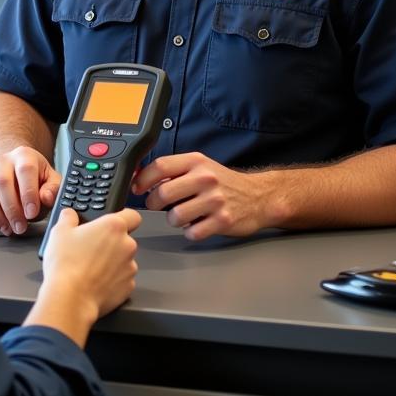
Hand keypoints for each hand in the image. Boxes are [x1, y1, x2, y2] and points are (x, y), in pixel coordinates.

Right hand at [0, 146, 61, 236]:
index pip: (25, 170)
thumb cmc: (36, 178)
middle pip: (2, 182)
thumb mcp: (52, 179)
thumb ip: (53, 188)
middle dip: (12, 209)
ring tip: (8, 229)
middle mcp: (2, 161)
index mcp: (24, 155)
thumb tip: (45, 197)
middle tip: (21, 227)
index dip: (28, 192)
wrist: (18, 168)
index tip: (32, 212)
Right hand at [27, 207, 141, 343]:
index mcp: (114, 226)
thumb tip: (69, 215)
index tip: (111, 223)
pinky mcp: (128, 287)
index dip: (123, 217)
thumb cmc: (67, 265)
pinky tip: (95, 281)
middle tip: (91, 247)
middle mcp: (127, 245)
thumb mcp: (59, 232)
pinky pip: (122, 278)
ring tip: (90, 267)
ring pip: (123, 260)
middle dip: (111, 242)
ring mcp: (130, 267)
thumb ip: (68, 217)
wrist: (71, 299)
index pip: (132, 215)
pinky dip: (112, 279)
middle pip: (125, 239)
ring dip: (112, 261)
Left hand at [132, 152, 275, 240]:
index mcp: (196, 162)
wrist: (258, 197)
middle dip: (154, 202)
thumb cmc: (223, 183)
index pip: (160, 166)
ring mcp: (215, 200)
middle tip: (157, 205)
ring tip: (182, 215)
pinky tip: (197, 225)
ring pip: (175, 216)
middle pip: (164, 193)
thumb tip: (139, 176)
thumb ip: (173, 170)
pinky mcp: (223, 221)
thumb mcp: (199, 167)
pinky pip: (192, 232)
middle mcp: (205, 179)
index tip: (137, 187)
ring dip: (173, 219)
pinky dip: (190, 232)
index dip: (142, 179)